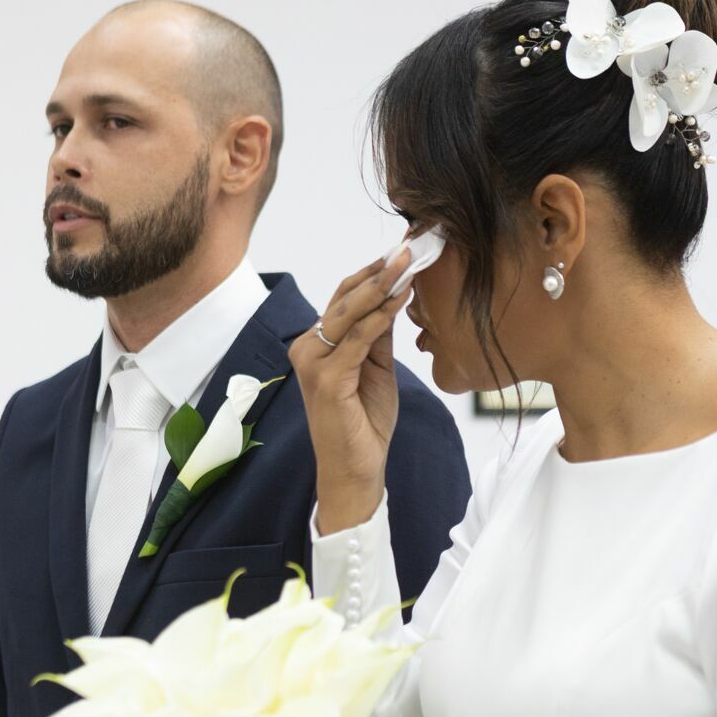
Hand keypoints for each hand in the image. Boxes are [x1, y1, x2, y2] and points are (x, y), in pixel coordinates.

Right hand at [288, 246, 413, 534]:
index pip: (345, 297)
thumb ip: (379, 334)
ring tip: (408, 260)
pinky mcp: (326, 380)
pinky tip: (403, 296)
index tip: (404, 250)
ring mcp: (312, 363)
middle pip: (344, 297)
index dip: (374, 272)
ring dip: (382, 283)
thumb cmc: (364, 424)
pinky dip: (381, 315)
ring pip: (349, 312)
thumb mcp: (377, 369)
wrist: (356, 471)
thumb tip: (396, 293)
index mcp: (316, 344)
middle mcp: (306, 348)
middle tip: (410, 245)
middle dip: (380, 269)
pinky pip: (358, 339)